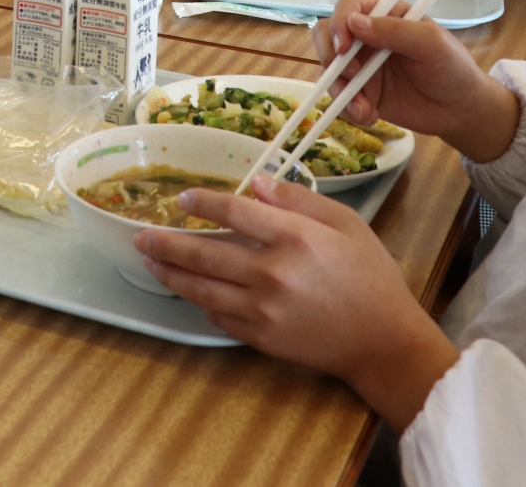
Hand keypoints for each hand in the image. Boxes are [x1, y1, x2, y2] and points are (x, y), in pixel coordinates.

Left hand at [135, 176, 459, 431]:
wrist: (384, 342)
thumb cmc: (370, 277)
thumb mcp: (346, 223)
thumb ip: (299, 200)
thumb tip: (256, 182)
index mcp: (295, 238)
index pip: (234, 212)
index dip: (203, 202)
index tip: (182, 198)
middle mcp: (273, 273)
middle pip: (206, 254)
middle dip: (168, 243)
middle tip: (142, 235)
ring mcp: (264, 310)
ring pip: (203, 289)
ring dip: (171, 274)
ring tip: (150, 261)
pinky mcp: (261, 338)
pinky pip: (219, 317)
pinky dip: (201, 302)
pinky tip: (189, 290)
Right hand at [316, 0, 518, 163]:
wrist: (460, 110)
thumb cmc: (452, 68)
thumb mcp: (431, 42)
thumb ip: (394, 30)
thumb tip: (353, 23)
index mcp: (385, 15)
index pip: (348, 8)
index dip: (340, 23)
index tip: (345, 47)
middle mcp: (368, 37)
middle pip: (327, 34)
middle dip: (330, 55)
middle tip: (351, 75)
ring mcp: (362, 65)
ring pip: (329, 69)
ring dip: (340, 89)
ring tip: (365, 109)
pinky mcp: (361, 91)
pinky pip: (339, 96)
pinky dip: (348, 107)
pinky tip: (369, 116)